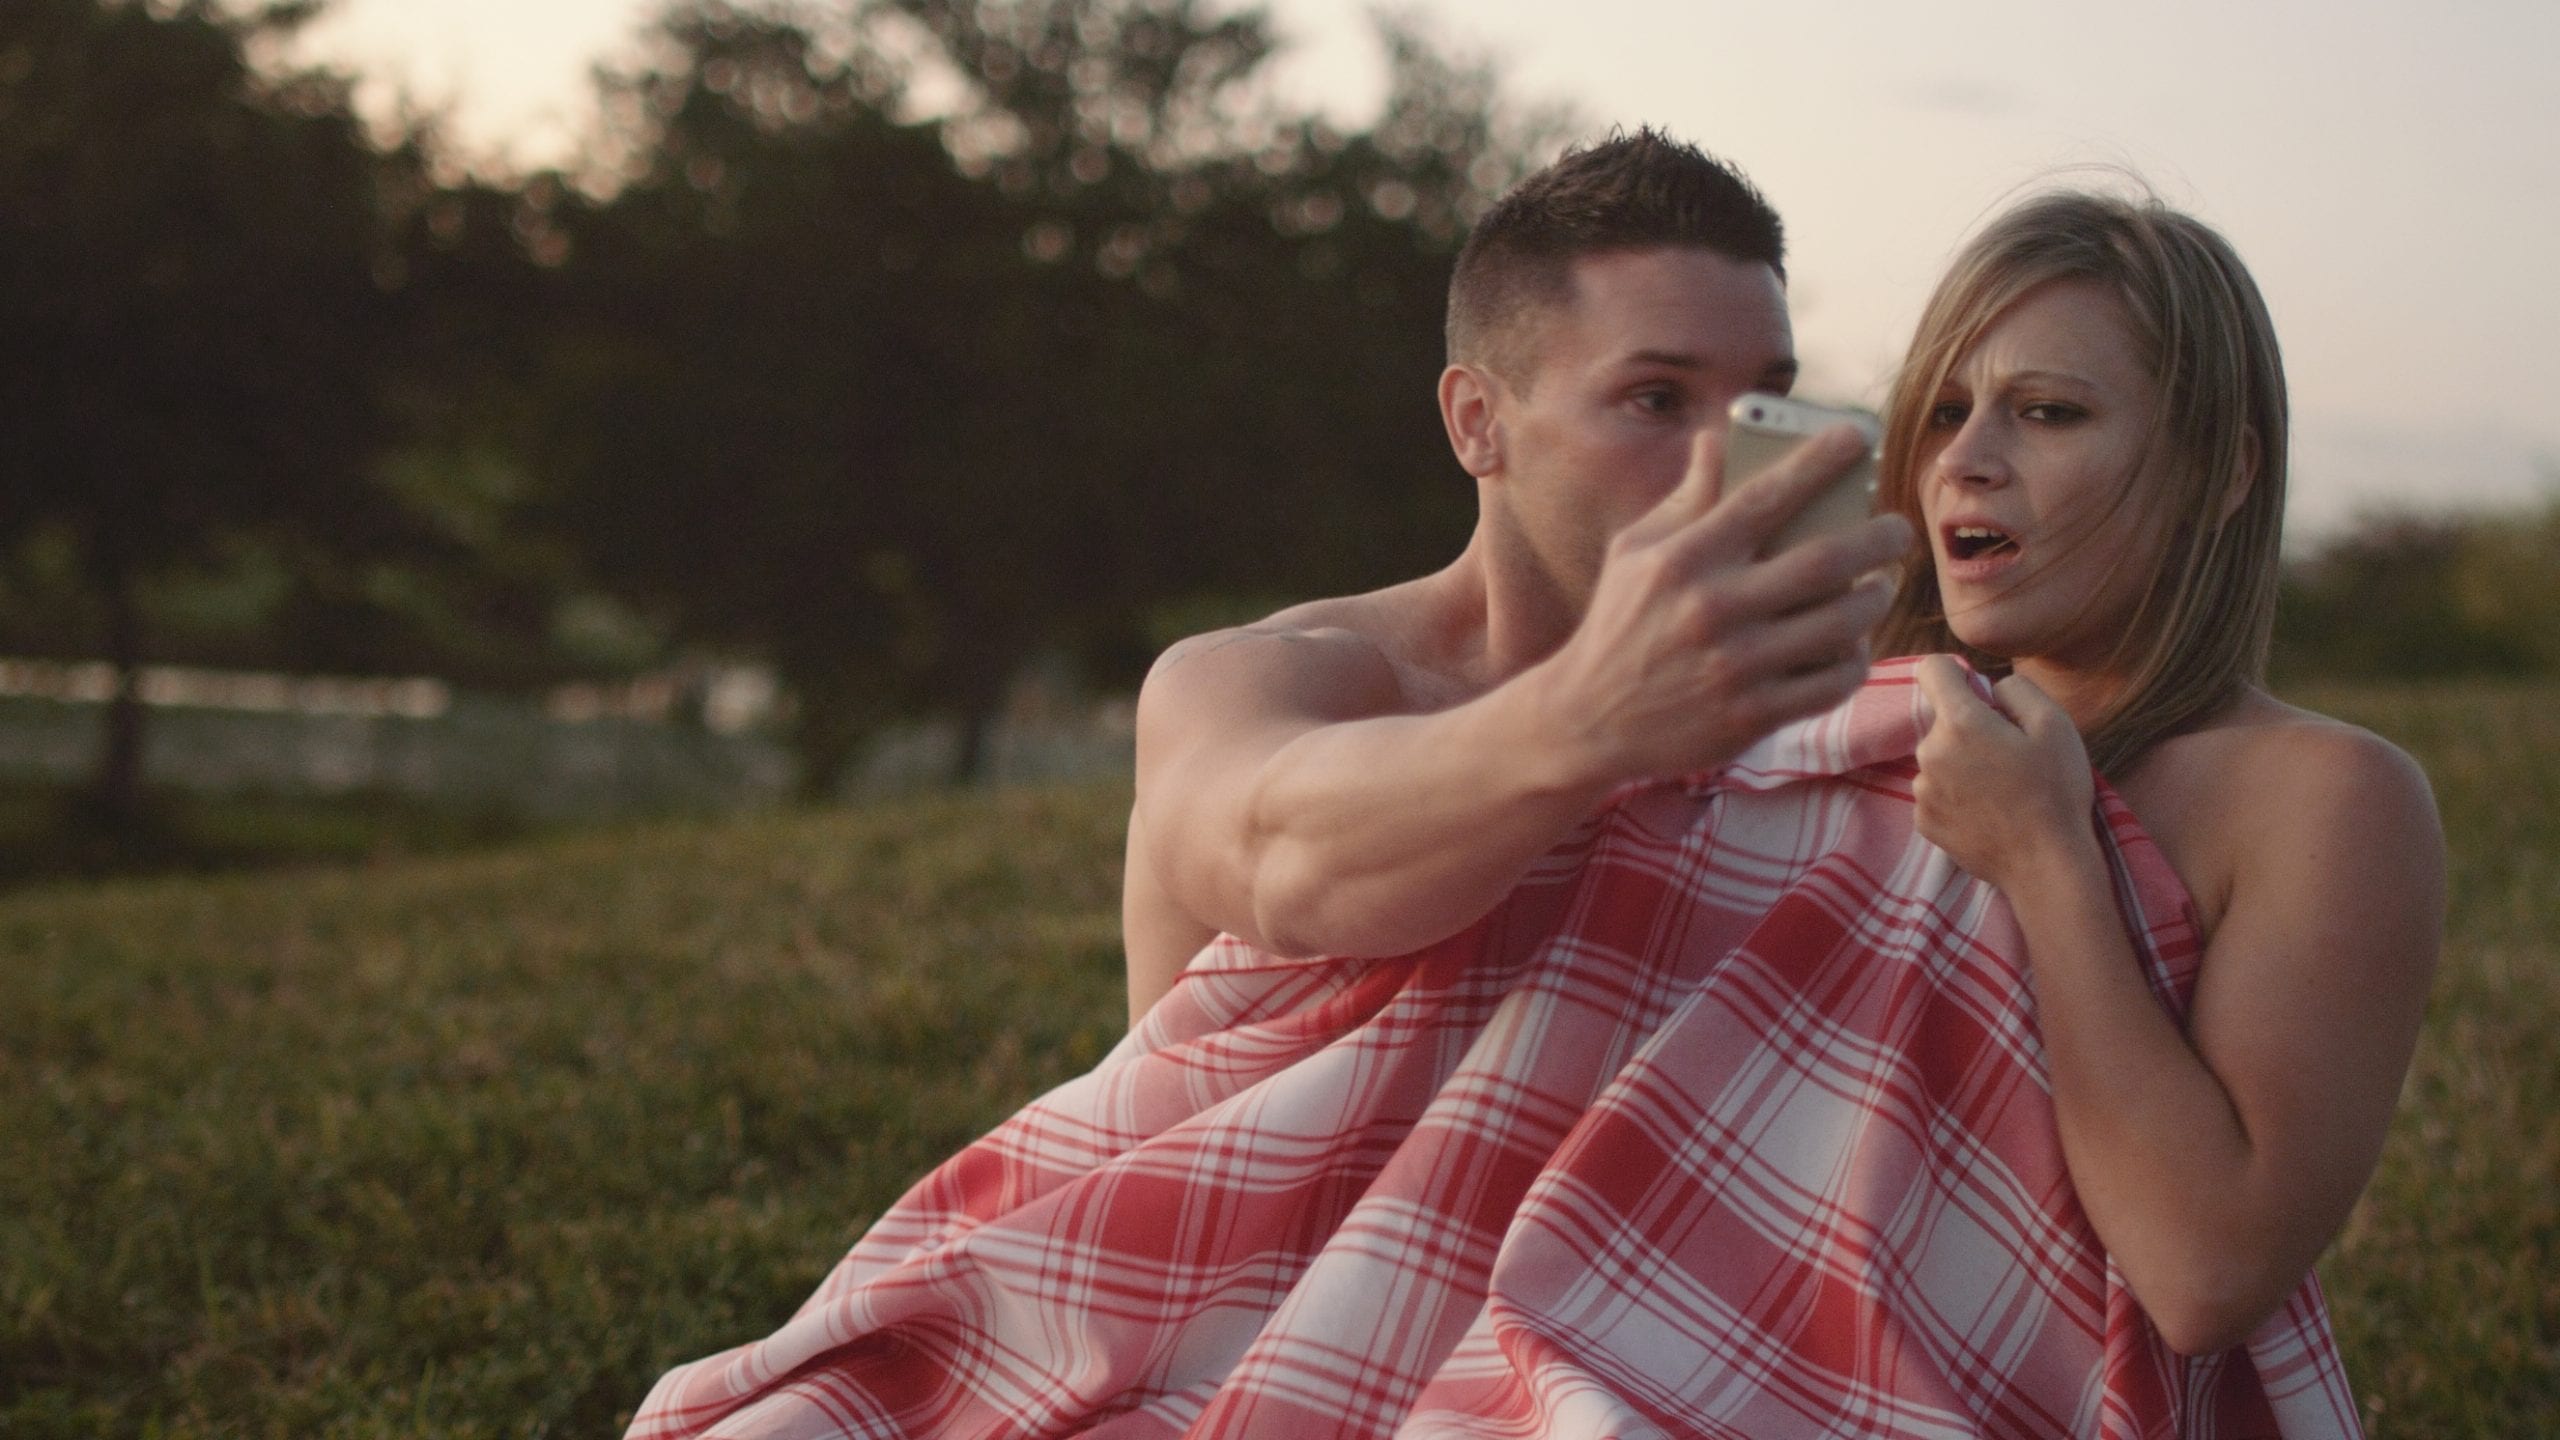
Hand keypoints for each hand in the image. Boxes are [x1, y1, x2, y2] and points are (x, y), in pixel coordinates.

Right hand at [1527, 424, 1913, 784]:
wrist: (1587, 720)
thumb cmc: (1618, 622)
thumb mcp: (1634, 551)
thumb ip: (1685, 498)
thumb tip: (1719, 437)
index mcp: (1683, 558)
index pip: (1766, 495)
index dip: (1820, 460)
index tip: (1857, 437)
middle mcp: (1712, 608)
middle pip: (1825, 561)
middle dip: (1878, 538)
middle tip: (1898, 530)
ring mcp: (1735, 666)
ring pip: (1840, 623)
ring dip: (1875, 599)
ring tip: (1880, 586)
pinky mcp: (1750, 715)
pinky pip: (1831, 682)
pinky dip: (1855, 659)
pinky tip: (1853, 644)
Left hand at [1911, 655, 2097, 888]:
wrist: (2046, 865)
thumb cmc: (2056, 791)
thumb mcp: (2055, 724)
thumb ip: (2015, 688)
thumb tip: (1988, 685)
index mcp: (1960, 723)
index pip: (1931, 669)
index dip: (1956, 673)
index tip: (1978, 692)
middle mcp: (1929, 752)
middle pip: (1943, 721)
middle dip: (1971, 728)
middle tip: (2010, 757)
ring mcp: (1922, 790)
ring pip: (1940, 758)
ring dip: (1964, 764)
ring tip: (2002, 790)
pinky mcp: (1923, 821)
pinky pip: (1937, 791)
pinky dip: (1957, 796)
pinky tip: (1989, 813)